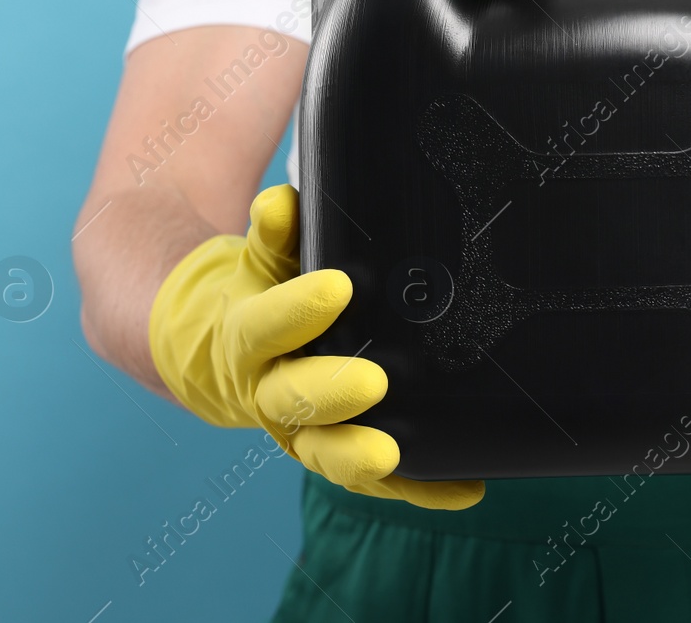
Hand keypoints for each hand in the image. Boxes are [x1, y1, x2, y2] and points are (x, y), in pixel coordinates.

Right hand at [148, 185, 482, 509]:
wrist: (225, 351)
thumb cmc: (261, 293)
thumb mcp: (261, 261)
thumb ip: (274, 235)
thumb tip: (281, 202)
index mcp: (246, 339)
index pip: (263, 326)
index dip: (295, 311)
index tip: (335, 288)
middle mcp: (268, 391)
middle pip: (292, 400)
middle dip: (331, 393)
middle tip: (373, 382)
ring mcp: (299, 431)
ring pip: (322, 452)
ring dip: (356, 456)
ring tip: (391, 453)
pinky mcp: (334, 453)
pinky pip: (376, 479)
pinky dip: (418, 487)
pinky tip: (465, 489)